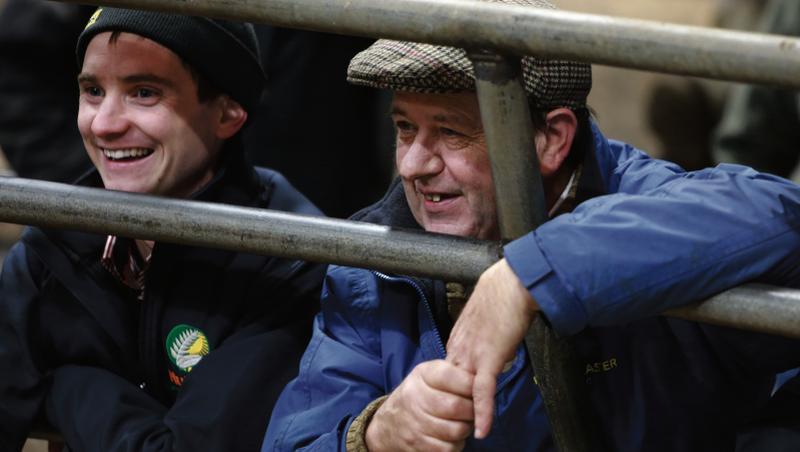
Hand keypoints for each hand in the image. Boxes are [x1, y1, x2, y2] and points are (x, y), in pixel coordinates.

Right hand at [365, 360, 473, 451]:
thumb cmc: (419, 395)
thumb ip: (454, 375)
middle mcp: (415, 396)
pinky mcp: (416, 444)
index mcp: (422, 374)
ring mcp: (414, 422)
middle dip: (473, 411)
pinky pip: (448, 448)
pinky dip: (456, 444)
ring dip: (466, 429)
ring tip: (463, 423)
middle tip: (474, 411)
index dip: (472, 385)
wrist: (388, 424)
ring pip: (456, 430)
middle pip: (457, 407)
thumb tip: (485, 383)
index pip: (453, 376)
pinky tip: (452, 437)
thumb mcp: (430, 376)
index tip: (478, 390)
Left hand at [445, 258, 537, 438]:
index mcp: (458, 339)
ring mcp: (472, 355)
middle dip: (457, 406)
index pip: (451, 372)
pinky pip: (483, 392)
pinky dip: (483, 412)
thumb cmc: (504, 291)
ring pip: (464, 393)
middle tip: (464, 424)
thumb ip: (486, 333)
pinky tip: (483, 430)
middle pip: (452, 386)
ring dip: (470, 413)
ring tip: (474, 431)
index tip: (460, 403)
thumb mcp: (487, 316)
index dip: (455, 389)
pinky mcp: (488, 359)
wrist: (513, 281)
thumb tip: (496, 342)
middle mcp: (460, 348)